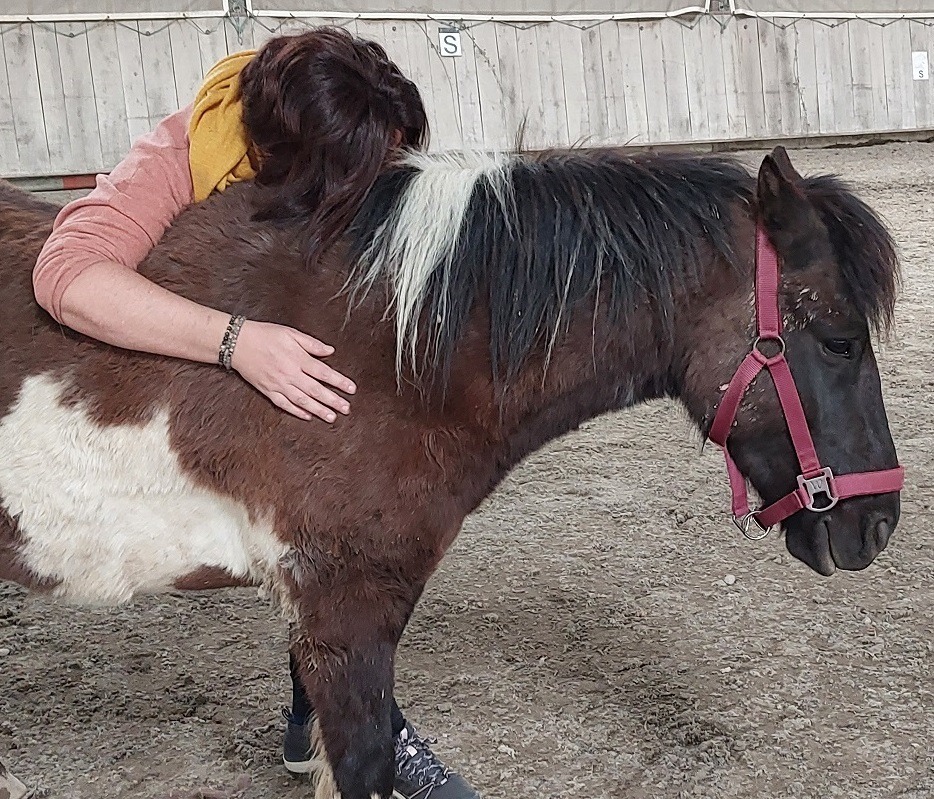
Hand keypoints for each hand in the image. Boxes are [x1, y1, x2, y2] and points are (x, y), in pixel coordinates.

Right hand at [230, 320, 355, 421]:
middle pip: (316, 390)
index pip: (324, 373)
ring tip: (332, 417)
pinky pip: (284, 404)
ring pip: (302, 401)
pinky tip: (308, 417)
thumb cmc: (265, 335)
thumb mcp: (291, 333)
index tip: (351, 389)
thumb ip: (312, 344)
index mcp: (298, 358)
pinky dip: (296, 412)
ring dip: (318, 410)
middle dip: (333, 401)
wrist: (237, 342)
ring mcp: (278, 384)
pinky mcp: (268, 391)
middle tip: (346, 409)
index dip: (339, 382)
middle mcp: (290, 374)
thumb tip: (330, 351)